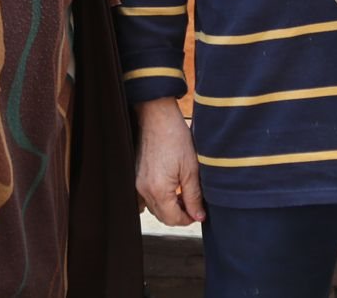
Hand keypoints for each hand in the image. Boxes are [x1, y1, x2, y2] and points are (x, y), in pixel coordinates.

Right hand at [134, 98, 205, 225]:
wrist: (157, 118)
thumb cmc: (175, 138)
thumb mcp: (191, 169)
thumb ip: (194, 196)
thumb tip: (198, 216)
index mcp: (158, 190)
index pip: (173, 219)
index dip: (188, 219)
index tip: (199, 213)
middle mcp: (144, 190)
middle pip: (163, 216)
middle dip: (180, 214)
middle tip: (194, 205)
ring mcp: (138, 183)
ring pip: (155, 208)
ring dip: (170, 207)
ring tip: (185, 195)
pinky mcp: (137, 176)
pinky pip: (148, 197)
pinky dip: (160, 198)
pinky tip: (172, 188)